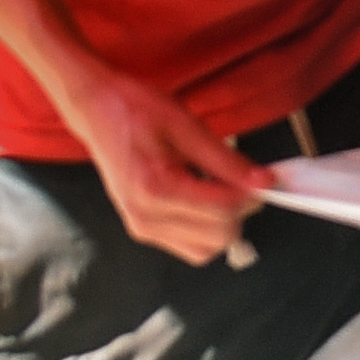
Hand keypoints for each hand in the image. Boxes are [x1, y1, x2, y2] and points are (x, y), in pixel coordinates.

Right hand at [68, 73, 266, 265]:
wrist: (96, 110)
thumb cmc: (134, 110)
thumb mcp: (185, 124)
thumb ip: (226, 159)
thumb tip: (263, 181)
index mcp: (155, 187)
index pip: (223, 209)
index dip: (251, 193)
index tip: (263, 178)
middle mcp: (146, 216)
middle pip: (220, 235)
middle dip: (240, 210)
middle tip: (241, 181)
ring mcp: (142, 227)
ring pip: (208, 249)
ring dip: (224, 224)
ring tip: (218, 190)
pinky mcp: (143, 231)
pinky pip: (191, 248)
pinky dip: (206, 231)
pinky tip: (203, 202)